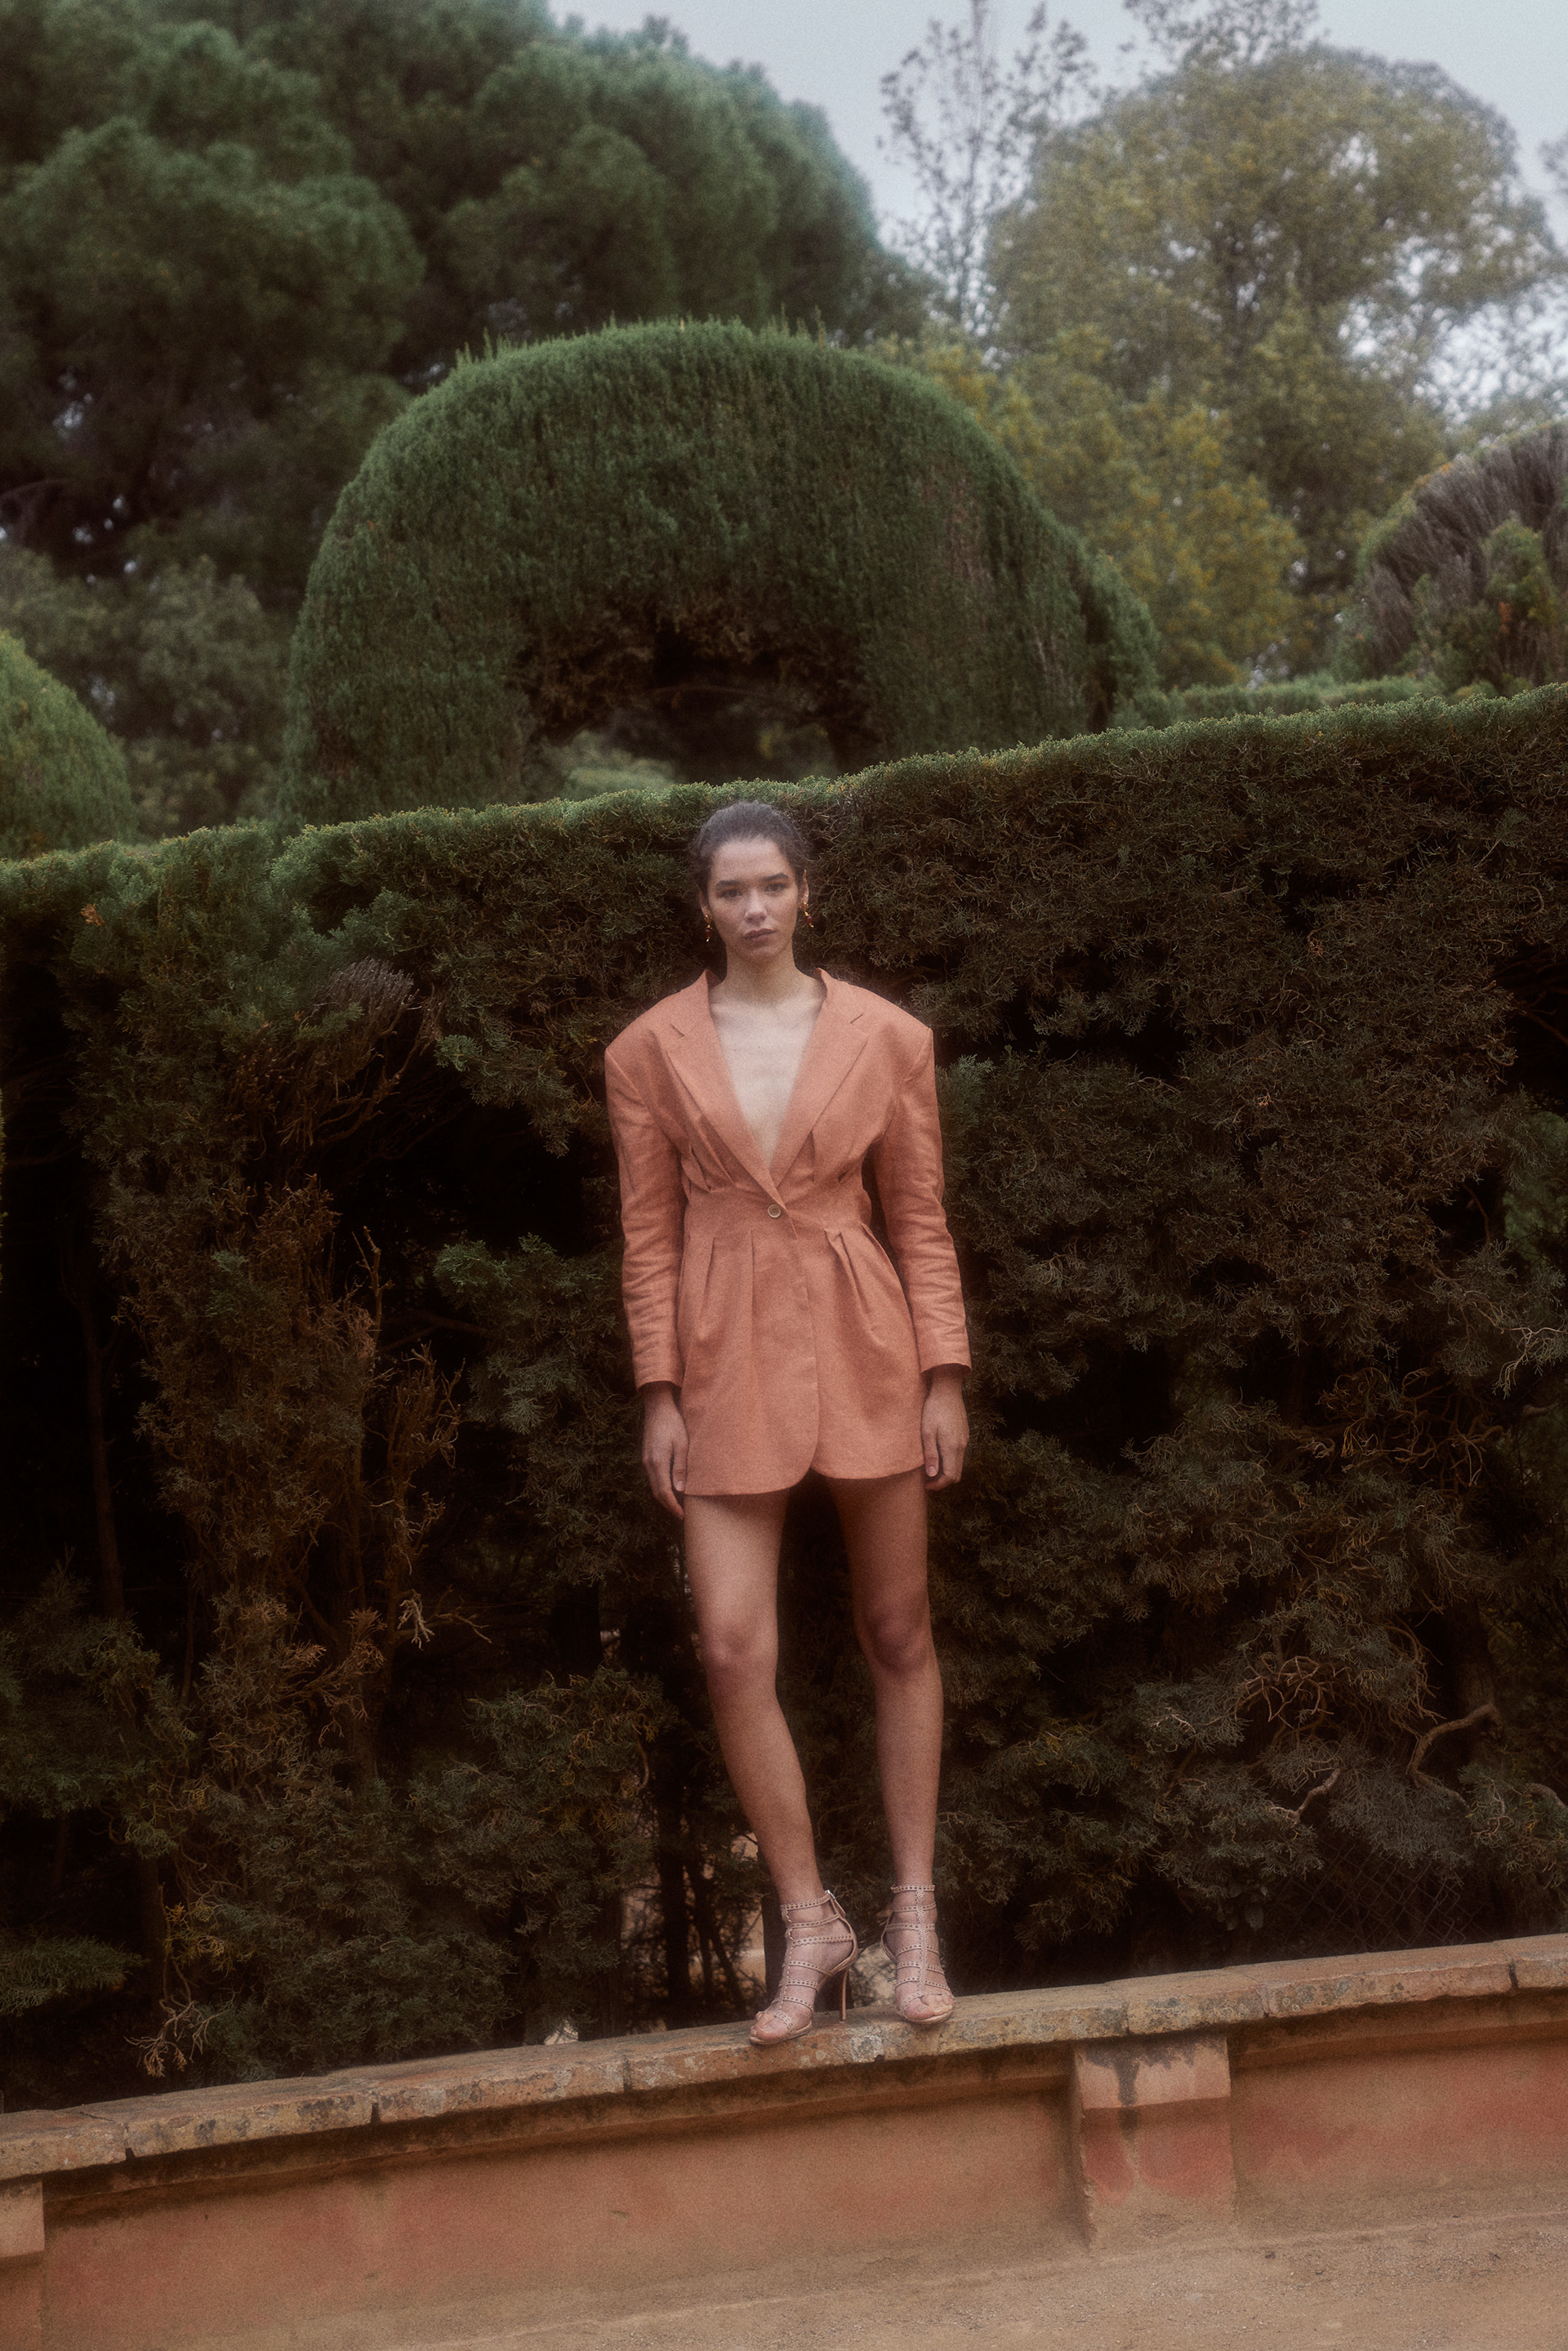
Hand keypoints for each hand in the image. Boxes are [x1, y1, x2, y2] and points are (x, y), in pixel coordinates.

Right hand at [641, 1384, 688, 1518]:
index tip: (682, 1516)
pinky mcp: (647, 1455)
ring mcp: (646, 1460)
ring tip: (678, 1504)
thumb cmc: (673, 1423)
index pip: (664, 1492)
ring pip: (654, 1485)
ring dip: (665, 1497)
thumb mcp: (682, 1445)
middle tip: (681, 1514)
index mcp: (657, 1462)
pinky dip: (662, 1486)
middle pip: (656, 1492)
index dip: (673, 1506)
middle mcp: (648, 1464)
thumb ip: (680, 1468)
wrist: (658, 1407)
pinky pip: (653, 1477)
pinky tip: (672, 1487)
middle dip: (668, 1505)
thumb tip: (680, 1491)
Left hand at [921, 1367, 967, 1490]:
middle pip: (956, 1474)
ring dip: (946, 1470)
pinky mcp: (964, 1433)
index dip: (938, 1485)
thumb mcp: (927, 1432)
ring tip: (930, 1466)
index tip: (925, 1484)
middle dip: (943, 1481)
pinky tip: (938, 1453)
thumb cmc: (933, 1409)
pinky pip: (959, 1454)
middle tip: (927, 1479)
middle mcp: (962, 1446)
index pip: (950, 1477)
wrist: (947, 1390)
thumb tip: (932, 1475)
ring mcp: (965, 1439)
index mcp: (952, 1447)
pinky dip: (950, 1460)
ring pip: (958, 1464)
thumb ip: (930, 1454)